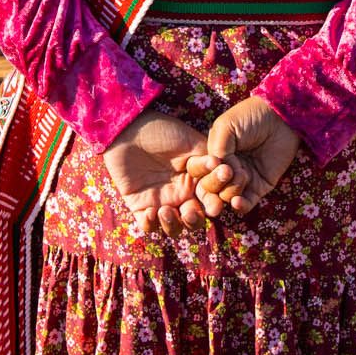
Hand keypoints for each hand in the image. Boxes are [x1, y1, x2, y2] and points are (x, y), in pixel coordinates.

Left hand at [103, 112, 208, 235]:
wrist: (129, 128)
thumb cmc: (162, 131)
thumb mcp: (190, 142)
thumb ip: (207, 161)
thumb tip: (226, 174)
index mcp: (195, 180)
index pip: (210, 200)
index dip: (214, 205)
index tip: (215, 206)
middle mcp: (180, 194)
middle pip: (194, 220)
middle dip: (194, 220)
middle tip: (190, 212)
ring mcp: (160, 201)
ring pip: (173, 227)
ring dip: (172, 225)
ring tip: (165, 211)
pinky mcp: (139, 205)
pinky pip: (148, 226)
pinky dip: (151, 225)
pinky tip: (151, 212)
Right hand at [189, 97, 300, 216]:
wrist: (281, 118)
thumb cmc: (251, 117)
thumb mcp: (226, 127)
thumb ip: (216, 148)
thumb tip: (215, 170)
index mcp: (214, 154)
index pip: (199, 171)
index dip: (202, 171)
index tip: (213, 163)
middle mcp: (225, 168)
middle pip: (210, 187)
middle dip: (215, 183)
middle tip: (228, 171)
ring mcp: (242, 179)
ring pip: (226, 196)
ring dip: (231, 189)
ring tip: (242, 174)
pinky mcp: (259, 187)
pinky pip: (246, 204)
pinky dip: (240, 205)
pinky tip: (238, 201)